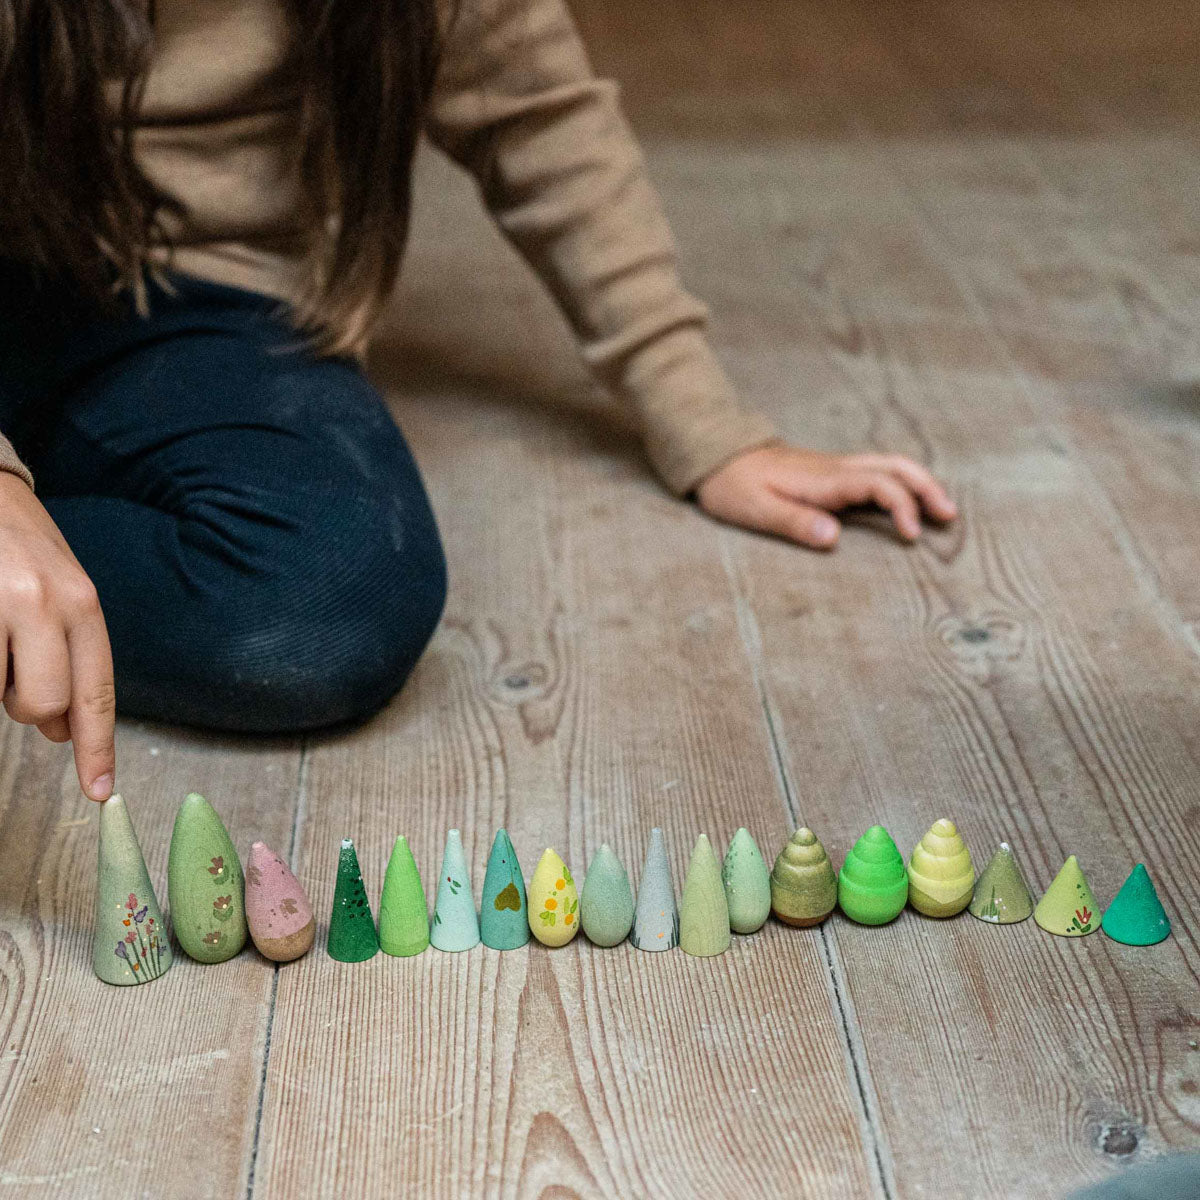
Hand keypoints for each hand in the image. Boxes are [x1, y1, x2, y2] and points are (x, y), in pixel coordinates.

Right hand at [0, 474, 115, 800]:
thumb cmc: (17, 546)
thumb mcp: (61, 593)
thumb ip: (69, 658)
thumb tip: (63, 729)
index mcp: (81, 603)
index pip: (97, 691)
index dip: (96, 747)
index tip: (100, 790)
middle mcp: (44, 602)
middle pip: (44, 704)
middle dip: (28, 708)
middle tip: (14, 670)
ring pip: (3, 694)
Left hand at [696, 443, 956, 548]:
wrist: (719, 458)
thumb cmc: (735, 488)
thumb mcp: (757, 510)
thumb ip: (794, 523)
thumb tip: (834, 537)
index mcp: (824, 479)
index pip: (878, 483)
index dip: (901, 506)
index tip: (911, 536)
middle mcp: (837, 469)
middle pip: (896, 467)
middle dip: (927, 488)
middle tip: (949, 517)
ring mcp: (836, 469)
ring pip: (890, 465)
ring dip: (920, 483)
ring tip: (942, 510)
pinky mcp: (832, 475)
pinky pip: (878, 473)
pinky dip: (902, 483)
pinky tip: (909, 503)